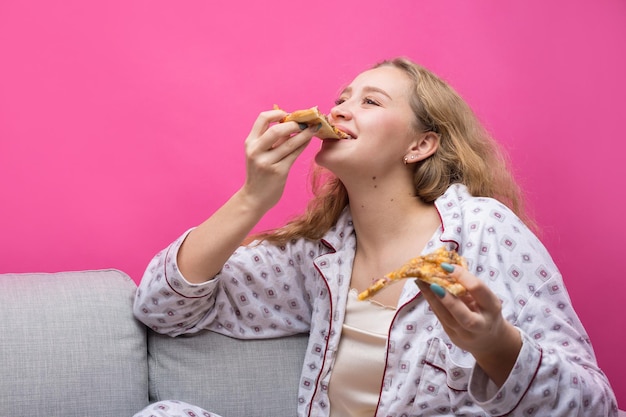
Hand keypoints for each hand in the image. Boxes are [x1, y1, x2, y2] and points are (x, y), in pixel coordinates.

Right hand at [241, 109, 316, 211]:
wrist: (254, 198)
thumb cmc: (259, 173)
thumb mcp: (259, 153)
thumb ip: (271, 139)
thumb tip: (291, 122)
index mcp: (250, 143)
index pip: (262, 119)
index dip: (277, 113)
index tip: (288, 114)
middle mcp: (256, 151)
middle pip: (276, 130)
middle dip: (294, 124)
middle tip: (305, 122)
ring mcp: (267, 162)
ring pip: (289, 143)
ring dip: (304, 133)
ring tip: (313, 128)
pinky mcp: (279, 172)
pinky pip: (294, 154)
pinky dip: (303, 145)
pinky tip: (309, 140)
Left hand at [415, 264, 521, 385]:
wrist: (489, 340)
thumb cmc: (486, 311)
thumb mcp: (486, 297)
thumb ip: (470, 286)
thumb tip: (447, 267)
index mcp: (492, 308)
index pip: (478, 290)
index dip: (462, 277)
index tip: (446, 266)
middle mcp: (480, 324)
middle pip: (464, 316)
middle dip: (447, 299)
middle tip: (432, 283)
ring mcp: (465, 334)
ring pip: (446, 318)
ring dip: (432, 298)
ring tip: (420, 281)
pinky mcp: (452, 336)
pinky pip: (440, 318)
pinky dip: (431, 302)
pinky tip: (424, 290)